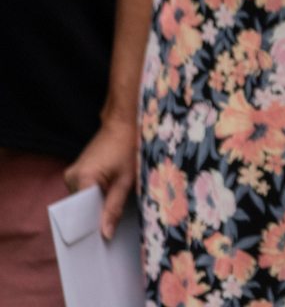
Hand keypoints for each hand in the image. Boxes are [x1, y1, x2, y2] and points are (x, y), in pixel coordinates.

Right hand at [64, 115, 137, 240]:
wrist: (123, 123)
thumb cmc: (129, 148)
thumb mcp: (126, 180)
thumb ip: (114, 207)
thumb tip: (104, 235)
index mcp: (82, 178)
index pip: (81, 212)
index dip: (90, 227)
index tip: (98, 243)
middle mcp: (71, 177)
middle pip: (81, 208)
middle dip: (94, 219)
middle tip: (107, 235)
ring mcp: (73, 174)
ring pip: (83, 201)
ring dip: (96, 207)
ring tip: (110, 219)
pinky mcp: (78, 172)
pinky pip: (85, 192)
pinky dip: (96, 198)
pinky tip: (108, 203)